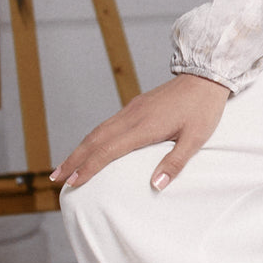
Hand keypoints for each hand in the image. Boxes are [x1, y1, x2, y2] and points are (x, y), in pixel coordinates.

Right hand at [50, 73, 229, 192]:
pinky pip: (108, 123)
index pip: (108, 150)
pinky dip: (93, 137)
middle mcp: (132, 116)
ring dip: (80, 148)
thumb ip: (175, 162)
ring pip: (98, 130)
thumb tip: (155, 186)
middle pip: (95, 140)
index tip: (72, 183)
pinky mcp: (136, 105)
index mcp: (145, 126)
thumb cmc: (203, 109)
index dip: (89, 167)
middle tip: (57, 179)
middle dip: (74, 160)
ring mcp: (132, 109)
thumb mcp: (195, 138)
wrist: (206, 76)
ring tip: (66, 166)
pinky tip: (90, 146)